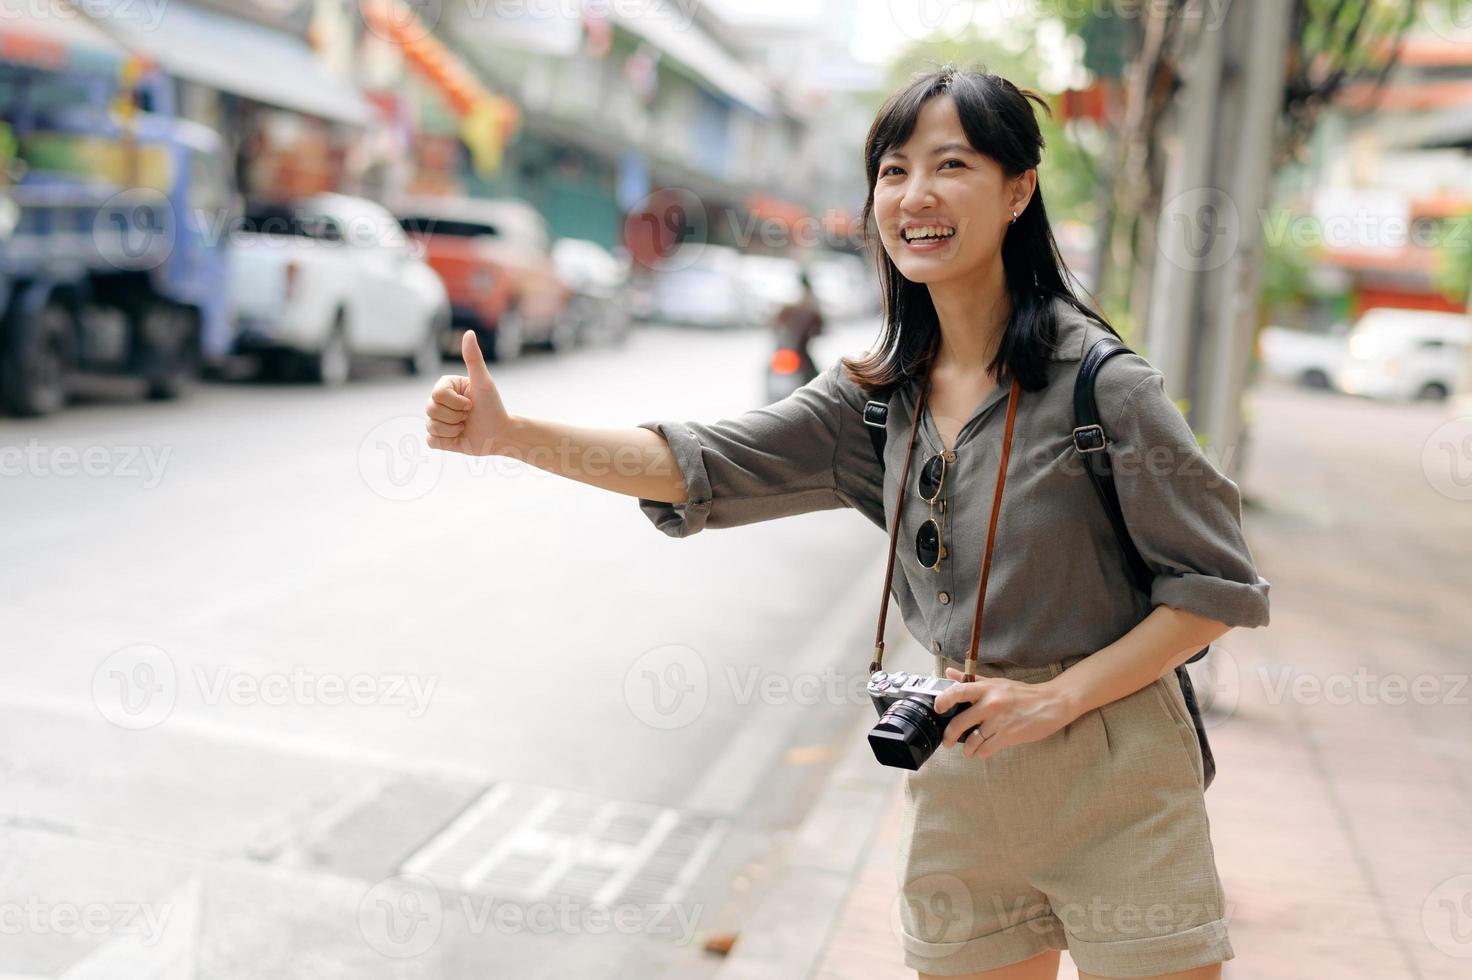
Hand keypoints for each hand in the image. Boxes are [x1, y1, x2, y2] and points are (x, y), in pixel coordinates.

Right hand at [425, 331, 510, 456]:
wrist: (501, 435)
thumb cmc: (494, 407)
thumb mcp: (484, 383)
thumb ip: (473, 359)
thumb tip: (468, 333)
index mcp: (446, 386)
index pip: (437, 394)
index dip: (456, 403)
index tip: (471, 403)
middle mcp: (438, 401)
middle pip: (431, 410)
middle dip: (455, 416)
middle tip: (469, 416)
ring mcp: (437, 419)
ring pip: (431, 426)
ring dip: (453, 430)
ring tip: (465, 426)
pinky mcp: (438, 438)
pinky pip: (431, 441)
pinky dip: (447, 441)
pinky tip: (459, 437)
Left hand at [932, 668, 1073, 760]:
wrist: (1052, 703)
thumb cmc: (1022, 693)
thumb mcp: (997, 682)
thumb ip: (971, 680)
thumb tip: (949, 673)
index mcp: (986, 688)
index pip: (957, 692)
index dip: (942, 701)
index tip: (938, 709)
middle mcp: (990, 704)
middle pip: (959, 723)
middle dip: (949, 736)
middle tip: (948, 741)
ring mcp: (999, 721)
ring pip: (972, 741)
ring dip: (967, 749)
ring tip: (968, 750)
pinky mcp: (1009, 735)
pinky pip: (986, 749)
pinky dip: (979, 753)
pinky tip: (980, 752)